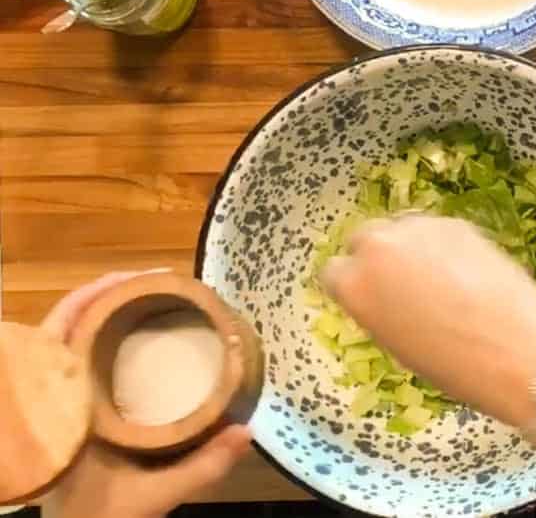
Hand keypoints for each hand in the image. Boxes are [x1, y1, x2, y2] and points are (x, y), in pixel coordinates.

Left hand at [38, 272, 251, 517]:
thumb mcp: (150, 497)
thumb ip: (199, 467)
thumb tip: (247, 430)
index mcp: (59, 404)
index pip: (62, 329)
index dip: (94, 294)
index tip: (140, 276)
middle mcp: (51, 394)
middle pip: (68, 325)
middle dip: (111, 296)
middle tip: (162, 283)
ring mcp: (56, 404)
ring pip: (73, 342)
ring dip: (108, 317)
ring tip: (154, 302)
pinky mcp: (67, 416)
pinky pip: (78, 364)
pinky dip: (104, 343)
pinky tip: (136, 343)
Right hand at [321, 215, 535, 427]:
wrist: (518, 349)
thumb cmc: (455, 366)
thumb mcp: (399, 346)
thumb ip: (380, 310)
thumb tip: (387, 298)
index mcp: (354, 286)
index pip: (334, 273)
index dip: (353, 285)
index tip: (369, 296)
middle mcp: (377, 248)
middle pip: (364, 240)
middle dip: (377, 257)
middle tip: (401, 283)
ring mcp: (418, 229)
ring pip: (401, 229)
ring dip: (409, 247)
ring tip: (436, 276)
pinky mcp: (456, 222)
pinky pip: (436, 230)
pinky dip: (442, 245)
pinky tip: (465, 270)